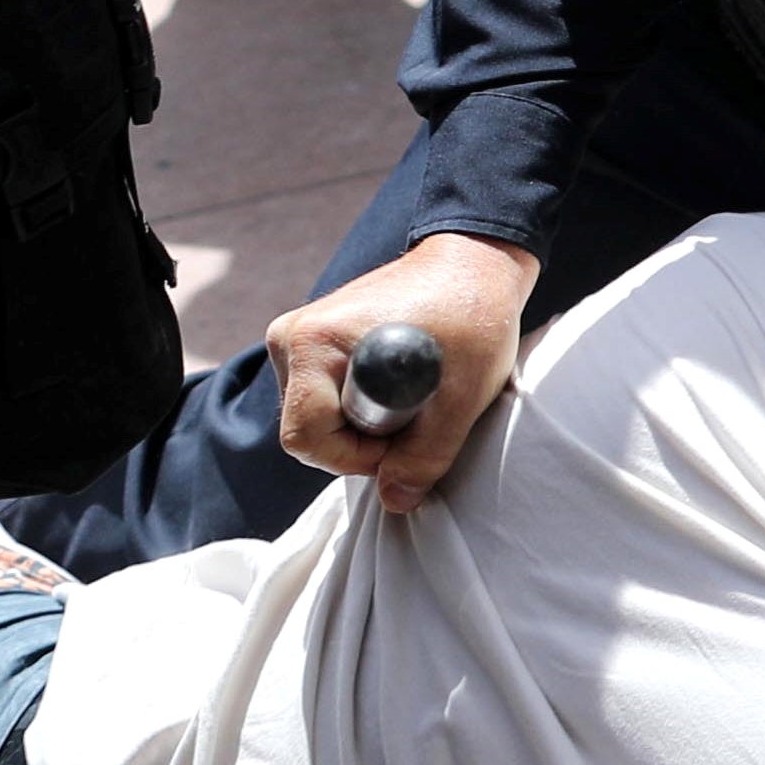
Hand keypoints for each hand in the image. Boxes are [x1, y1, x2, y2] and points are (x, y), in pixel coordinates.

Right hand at [270, 233, 537, 511]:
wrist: (474, 263)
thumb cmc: (471, 317)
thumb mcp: (461, 397)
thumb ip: (426, 456)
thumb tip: (395, 501)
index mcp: (312, 345)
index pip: (309, 440)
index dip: (360, 457)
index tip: (410, 437)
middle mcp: (290, 338)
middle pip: (308, 432)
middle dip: (362, 441)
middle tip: (418, 414)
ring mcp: (296, 338)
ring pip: (316, 418)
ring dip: (364, 424)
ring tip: (414, 393)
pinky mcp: (311, 341)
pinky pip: (323, 399)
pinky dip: (360, 406)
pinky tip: (399, 383)